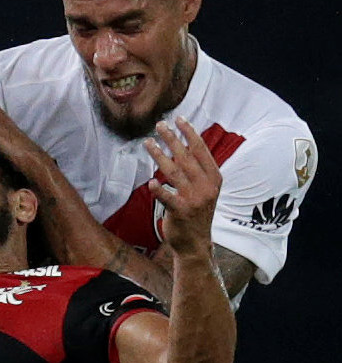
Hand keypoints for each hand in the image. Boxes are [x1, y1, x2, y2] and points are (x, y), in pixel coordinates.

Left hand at [145, 117, 220, 257]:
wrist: (195, 243)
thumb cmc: (196, 212)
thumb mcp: (204, 189)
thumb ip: (197, 170)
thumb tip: (184, 145)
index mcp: (214, 178)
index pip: (201, 150)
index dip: (190, 133)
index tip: (179, 119)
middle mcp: (206, 186)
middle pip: (186, 156)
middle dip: (172, 138)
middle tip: (159, 125)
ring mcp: (194, 199)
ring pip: (174, 172)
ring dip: (159, 155)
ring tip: (147, 143)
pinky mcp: (181, 212)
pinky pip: (168, 197)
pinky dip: (159, 190)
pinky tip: (150, 183)